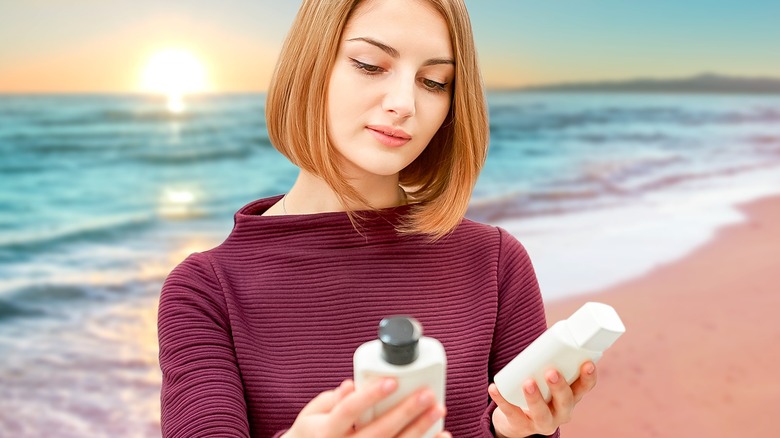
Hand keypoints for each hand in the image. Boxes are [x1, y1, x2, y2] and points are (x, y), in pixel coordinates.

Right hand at [283, 378, 450, 437]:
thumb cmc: (314, 431)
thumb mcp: (312, 414)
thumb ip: (333, 400)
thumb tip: (351, 386)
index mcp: (327, 431)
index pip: (349, 411)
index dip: (370, 396)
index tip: (392, 381)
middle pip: (378, 431)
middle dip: (405, 412)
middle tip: (426, 394)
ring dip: (420, 429)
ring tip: (438, 410)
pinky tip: (442, 435)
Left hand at [487, 362, 597, 436]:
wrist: (518, 420)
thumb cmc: (538, 389)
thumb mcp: (548, 378)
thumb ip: (549, 359)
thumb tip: (545, 332)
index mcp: (570, 397)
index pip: (584, 388)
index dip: (588, 377)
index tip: (587, 363)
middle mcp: (561, 412)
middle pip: (565, 402)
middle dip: (560, 387)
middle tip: (551, 372)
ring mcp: (542, 422)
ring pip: (542, 414)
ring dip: (535, 398)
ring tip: (527, 382)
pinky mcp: (521, 425)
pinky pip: (512, 414)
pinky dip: (502, 400)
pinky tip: (494, 388)